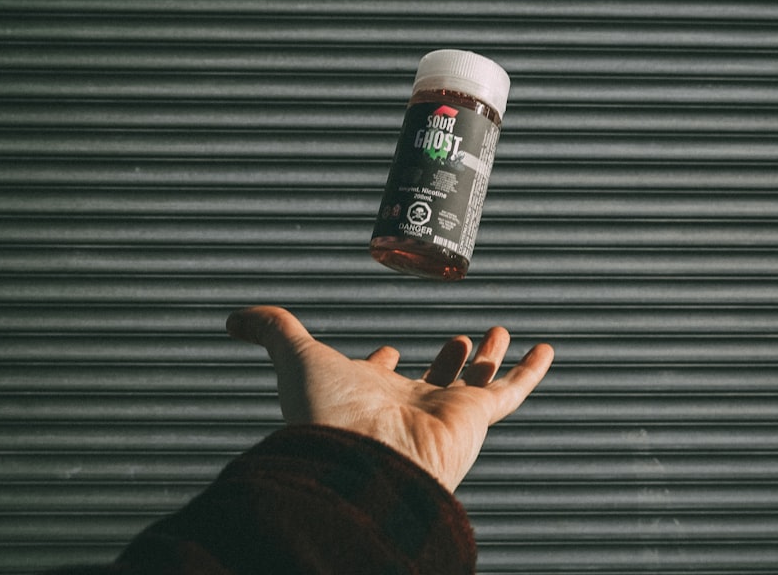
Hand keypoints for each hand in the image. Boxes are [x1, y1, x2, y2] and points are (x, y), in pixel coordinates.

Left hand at [226, 306, 553, 491]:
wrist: (362, 459)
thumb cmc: (326, 414)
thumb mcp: (296, 356)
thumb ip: (271, 329)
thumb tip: (232, 316)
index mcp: (367, 396)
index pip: (379, 378)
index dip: (380, 362)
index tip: (385, 350)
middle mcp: (407, 407)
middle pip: (432, 381)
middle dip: (444, 361)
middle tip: (457, 341)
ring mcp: (445, 413)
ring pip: (474, 385)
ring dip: (487, 360)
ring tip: (497, 333)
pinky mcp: (477, 418)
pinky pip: (513, 392)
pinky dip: (530, 371)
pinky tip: (545, 349)